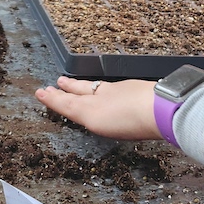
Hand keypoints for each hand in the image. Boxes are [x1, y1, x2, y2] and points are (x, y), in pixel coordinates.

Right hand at [35, 77, 160, 139]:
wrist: (161, 108)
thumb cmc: (130, 119)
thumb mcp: (97, 120)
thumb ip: (78, 109)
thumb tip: (64, 100)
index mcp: (92, 104)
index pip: (68, 101)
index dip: (54, 98)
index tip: (42, 92)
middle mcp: (105, 95)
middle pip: (83, 90)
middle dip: (69, 88)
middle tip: (58, 83)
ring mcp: (124, 91)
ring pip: (100, 88)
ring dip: (86, 87)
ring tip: (78, 85)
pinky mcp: (140, 92)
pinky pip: (117, 89)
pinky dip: (108, 90)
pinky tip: (113, 92)